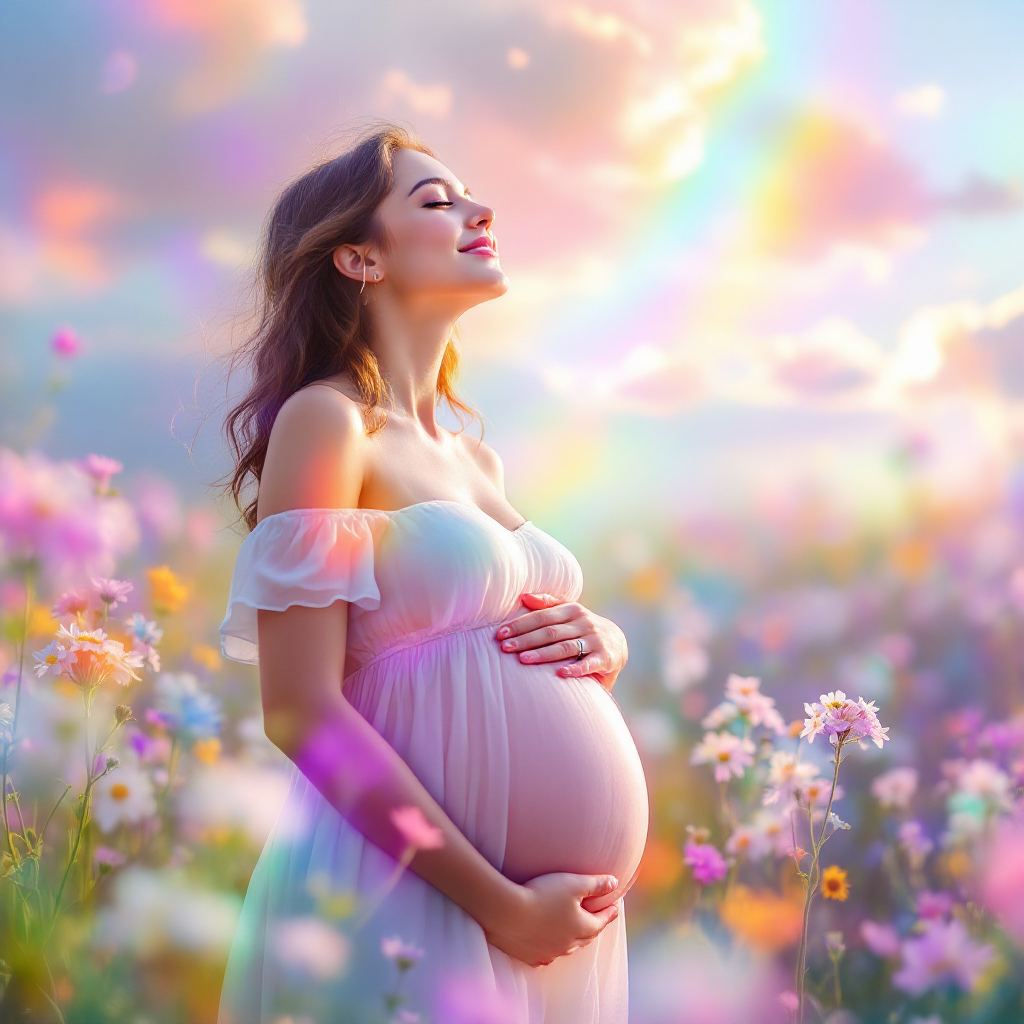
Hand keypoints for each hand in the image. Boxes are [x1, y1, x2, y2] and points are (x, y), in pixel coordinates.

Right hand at [482, 872, 620, 966]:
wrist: (507, 913)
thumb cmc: (543, 894)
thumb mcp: (574, 884)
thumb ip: (595, 884)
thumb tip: (615, 883)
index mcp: (582, 927)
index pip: (601, 921)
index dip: (609, 912)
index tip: (615, 906)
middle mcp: (569, 944)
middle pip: (587, 936)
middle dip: (594, 926)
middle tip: (598, 918)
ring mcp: (549, 952)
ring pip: (568, 948)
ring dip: (574, 939)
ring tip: (575, 931)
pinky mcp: (531, 956)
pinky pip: (547, 956)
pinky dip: (552, 950)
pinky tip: (549, 947)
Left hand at [494, 593, 627, 690]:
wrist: (618, 644)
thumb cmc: (584, 628)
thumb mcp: (570, 612)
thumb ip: (548, 604)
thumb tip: (524, 596)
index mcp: (572, 610)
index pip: (541, 617)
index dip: (520, 625)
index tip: (501, 633)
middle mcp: (583, 622)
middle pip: (550, 632)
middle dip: (525, 640)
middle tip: (505, 647)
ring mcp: (595, 640)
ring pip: (565, 647)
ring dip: (543, 654)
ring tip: (523, 660)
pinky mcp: (605, 658)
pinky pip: (588, 664)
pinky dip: (575, 669)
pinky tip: (560, 674)